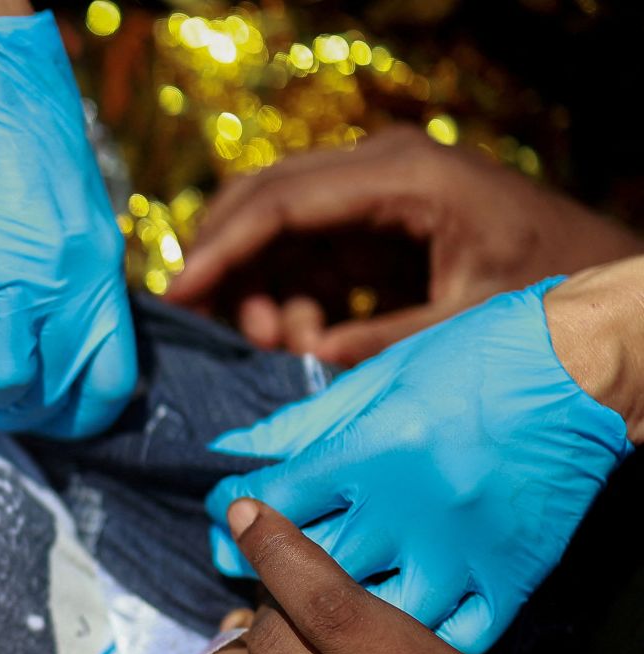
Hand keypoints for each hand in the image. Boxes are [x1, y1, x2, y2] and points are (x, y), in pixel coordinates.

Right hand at [0, 0, 137, 437]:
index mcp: (99, 262)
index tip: (45, 411)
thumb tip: (55, 325)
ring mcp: (4, 270)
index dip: (76, 415)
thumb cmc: (15, 115)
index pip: (110, 379)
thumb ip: (71, 266)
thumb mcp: (70, 199)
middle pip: (52, 392)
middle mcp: (61, 276)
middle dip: (18, 411)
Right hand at [166, 125, 643, 365]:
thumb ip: (380, 340)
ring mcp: (372, 194)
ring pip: (273, 230)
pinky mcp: (370, 224)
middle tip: (219, 331)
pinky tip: (303, 340)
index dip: (220, 249)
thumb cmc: (548, 285)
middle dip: (226, 266)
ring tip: (282, 347)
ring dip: (259, 291)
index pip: (281, 201)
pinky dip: (286, 298)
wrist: (600, 275)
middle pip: (261, 200)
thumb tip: (301, 358)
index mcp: (403, 176)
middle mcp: (378, 170)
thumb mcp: (465, 321)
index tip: (178, 294)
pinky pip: (301, 255)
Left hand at [205, 278, 632, 653]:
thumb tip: (233, 448)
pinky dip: (413, 641)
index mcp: (377, 449)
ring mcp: (465, 550)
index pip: (276, 499)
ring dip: (330, 619)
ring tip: (304, 606)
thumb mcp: (382, 375)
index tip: (227, 514)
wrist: (589, 366)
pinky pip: (454, 638)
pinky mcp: (511, 576)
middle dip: (263, 571)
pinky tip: (384, 629)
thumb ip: (304, 422)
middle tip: (245, 568)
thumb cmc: (480, 357)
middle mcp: (414, 507)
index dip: (236, 511)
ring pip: (374, 617)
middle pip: (311, 569)